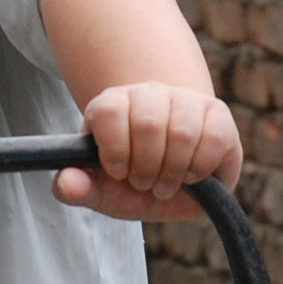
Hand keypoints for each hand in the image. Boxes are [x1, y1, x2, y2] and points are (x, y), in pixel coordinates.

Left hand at [52, 82, 241, 220]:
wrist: (172, 178)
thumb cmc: (131, 181)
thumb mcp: (100, 190)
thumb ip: (75, 188)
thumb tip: (65, 182)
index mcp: (111, 104)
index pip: (109, 111)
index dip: (115, 150)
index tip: (119, 173)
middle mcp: (148, 93)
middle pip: (147, 123)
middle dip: (145, 168)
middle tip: (144, 183)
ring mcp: (185, 100)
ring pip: (182, 131)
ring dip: (173, 171)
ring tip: (165, 184)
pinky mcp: (217, 114)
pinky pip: (214, 138)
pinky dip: (200, 167)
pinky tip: (190, 176)